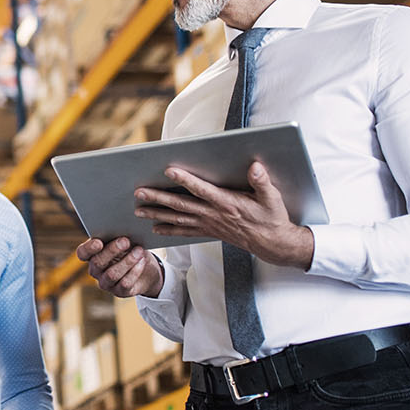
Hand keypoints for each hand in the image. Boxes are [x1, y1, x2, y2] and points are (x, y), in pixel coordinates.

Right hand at [76, 236, 162, 297]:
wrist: (147, 270)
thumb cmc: (131, 251)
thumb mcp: (124, 242)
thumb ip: (118, 238)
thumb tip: (121, 233)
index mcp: (92, 255)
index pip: (82, 253)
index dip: (88, 249)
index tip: (99, 242)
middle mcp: (96, 271)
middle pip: (97, 263)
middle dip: (112, 251)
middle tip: (125, 241)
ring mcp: (106, 283)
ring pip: (112, 274)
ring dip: (127, 261)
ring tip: (139, 250)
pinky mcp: (119, 292)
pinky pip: (125, 283)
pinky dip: (135, 271)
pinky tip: (142, 261)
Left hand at [134, 162, 313, 269]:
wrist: (272, 243)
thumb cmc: (271, 217)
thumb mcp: (272, 198)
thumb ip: (262, 181)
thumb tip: (255, 166)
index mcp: (227, 203)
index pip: (201, 189)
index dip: (185, 179)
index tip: (168, 170)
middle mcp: (214, 214)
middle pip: (181, 205)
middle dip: (159, 198)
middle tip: (139, 192)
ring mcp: (209, 224)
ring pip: (178, 218)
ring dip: (157, 214)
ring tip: (138, 210)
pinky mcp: (209, 232)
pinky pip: (185, 232)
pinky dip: (169, 230)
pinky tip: (154, 228)